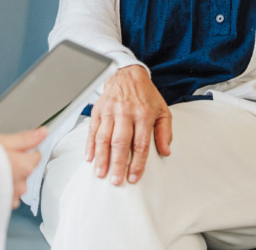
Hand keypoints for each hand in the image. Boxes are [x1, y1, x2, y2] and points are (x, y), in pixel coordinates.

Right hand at [0, 127, 47, 208]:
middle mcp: (22, 185)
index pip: (36, 155)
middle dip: (14, 165)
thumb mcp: (1, 141)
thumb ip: (24, 138)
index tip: (14, 147)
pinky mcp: (1, 207)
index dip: (25, 149)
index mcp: (25, 166)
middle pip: (25, 171)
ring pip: (14, 184)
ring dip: (6, 179)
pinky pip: (5, 197)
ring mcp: (11, 198)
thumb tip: (43, 132)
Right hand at [85, 65, 171, 185]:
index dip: (137, 163)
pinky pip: (93, 130)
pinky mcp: (98, 110)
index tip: (133, 177)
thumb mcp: (162, 110)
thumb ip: (165, 132)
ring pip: (104, 138)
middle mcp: (126, 113)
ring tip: (100, 173)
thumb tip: (166, 151)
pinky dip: (90, 145)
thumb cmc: (146, 94)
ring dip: (101, 157)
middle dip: (117, 164)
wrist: (127, 74)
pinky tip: (89, 158)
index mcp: (143, 114)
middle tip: (116, 181)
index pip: (140, 144)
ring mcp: (110, 111)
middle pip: (120, 143)